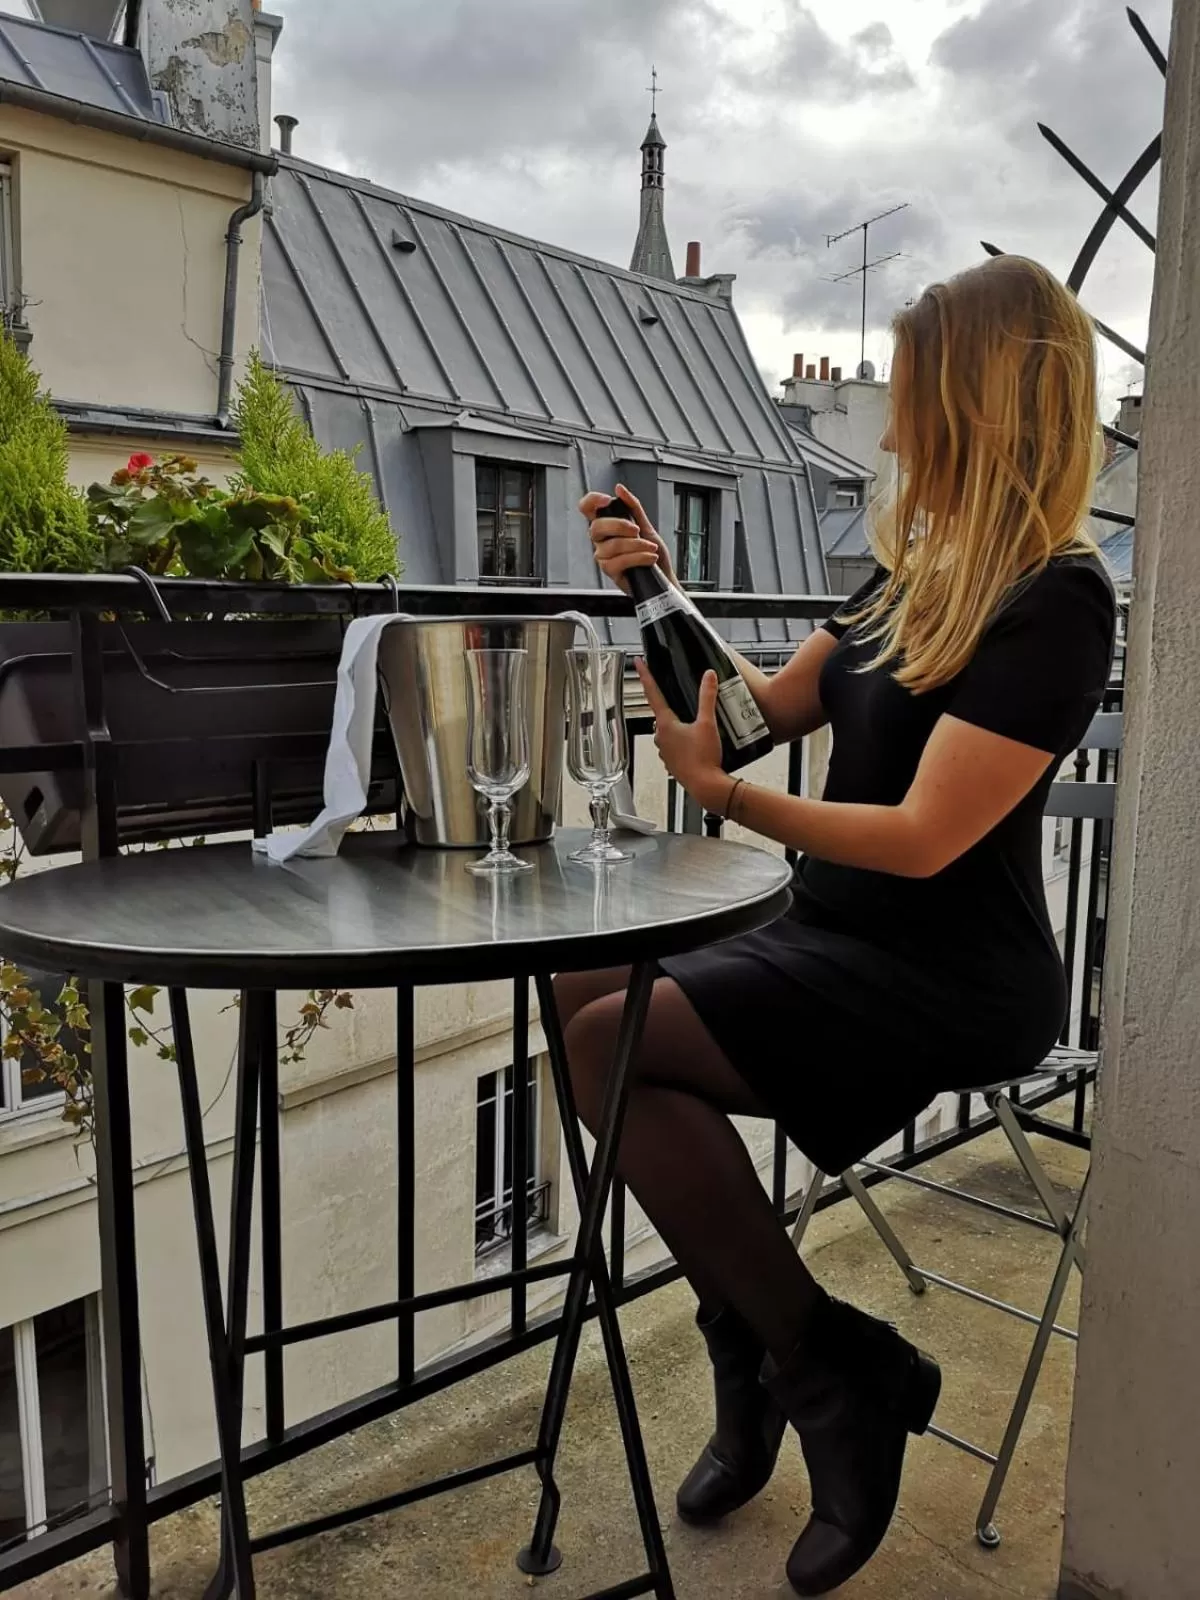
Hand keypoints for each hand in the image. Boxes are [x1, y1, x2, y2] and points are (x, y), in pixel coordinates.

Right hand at [581, 483, 677, 595]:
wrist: (663, 577)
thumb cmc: (653, 553)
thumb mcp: (646, 526)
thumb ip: (633, 507)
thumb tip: (620, 489)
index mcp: (607, 526)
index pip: (587, 509)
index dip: (592, 501)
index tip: (607, 500)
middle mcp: (602, 541)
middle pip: (596, 527)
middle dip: (619, 525)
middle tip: (637, 530)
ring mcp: (604, 556)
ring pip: (611, 546)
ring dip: (636, 545)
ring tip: (650, 548)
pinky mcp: (610, 572)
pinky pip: (618, 562)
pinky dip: (638, 558)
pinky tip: (649, 558)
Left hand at [636, 661, 726, 808]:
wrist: (706, 786)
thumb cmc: (704, 758)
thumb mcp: (707, 723)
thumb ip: (707, 697)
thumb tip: (708, 676)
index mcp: (665, 725)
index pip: (652, 693)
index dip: (646, 676)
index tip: (639, 663)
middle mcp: (660, 738)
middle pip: (661, 714)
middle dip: (671, 708)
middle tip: (684, 704)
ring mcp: (664, 752)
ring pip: (667, 732)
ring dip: (677, 728)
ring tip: (694, 729)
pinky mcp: (672, 763)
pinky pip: (674, 748)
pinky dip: (682, 743)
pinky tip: (695, 745)